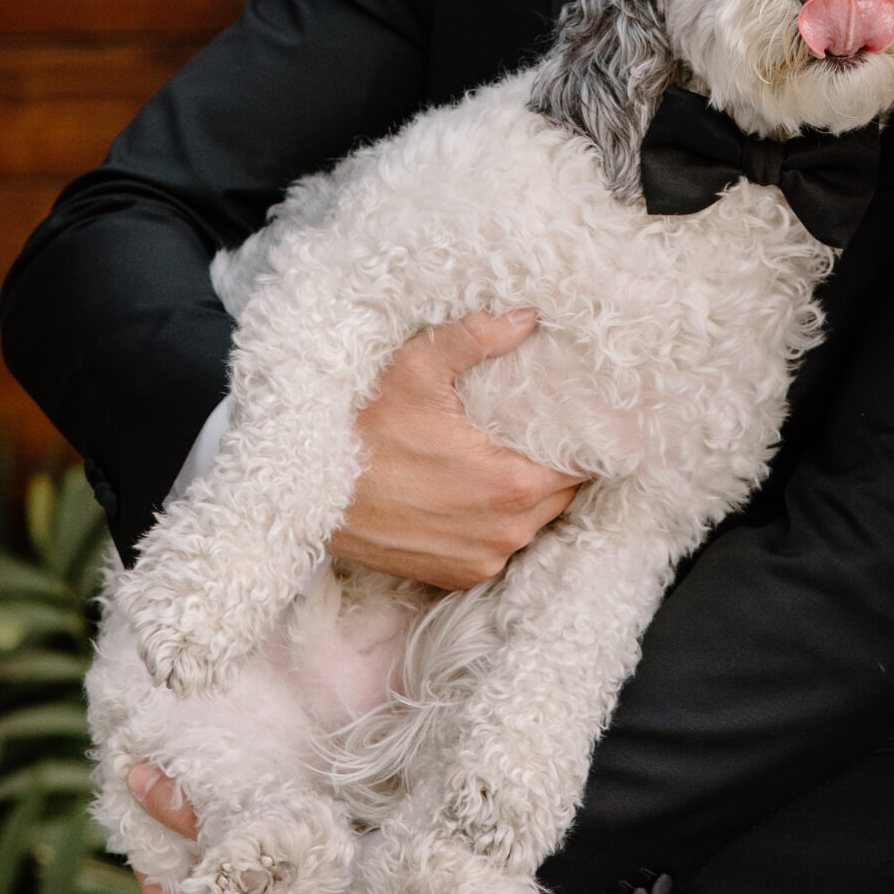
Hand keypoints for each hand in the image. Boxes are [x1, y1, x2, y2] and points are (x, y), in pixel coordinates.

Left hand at [128, 764, 397, 893]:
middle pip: (187, 886)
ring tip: (239, 825)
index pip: (152, 871)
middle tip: (199, 799)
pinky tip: (273, 861)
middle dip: (193, 846)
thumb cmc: (309, 872)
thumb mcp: (243, 832)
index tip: (161, 792)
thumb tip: (136, 779)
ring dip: (228, 867)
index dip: (154, 828)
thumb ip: (184, 812)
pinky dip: (257, 888)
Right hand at [331, 308, 580, 588]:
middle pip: (563, 493)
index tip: (582, 414)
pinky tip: (479, 490)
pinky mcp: (456, 576)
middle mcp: (504, 532)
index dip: (588, 437)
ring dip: (531, 494)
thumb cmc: (360, 430)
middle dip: (559, 463)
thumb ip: (476, 338)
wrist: (306, 495)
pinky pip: (500, 545)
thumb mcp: (415, 369)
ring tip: (510, 455)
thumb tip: (528, 316)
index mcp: (510, 485)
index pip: (583, 465)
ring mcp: (480, 559)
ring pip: (535, 521)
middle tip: (545, 428)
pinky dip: (498, 521)